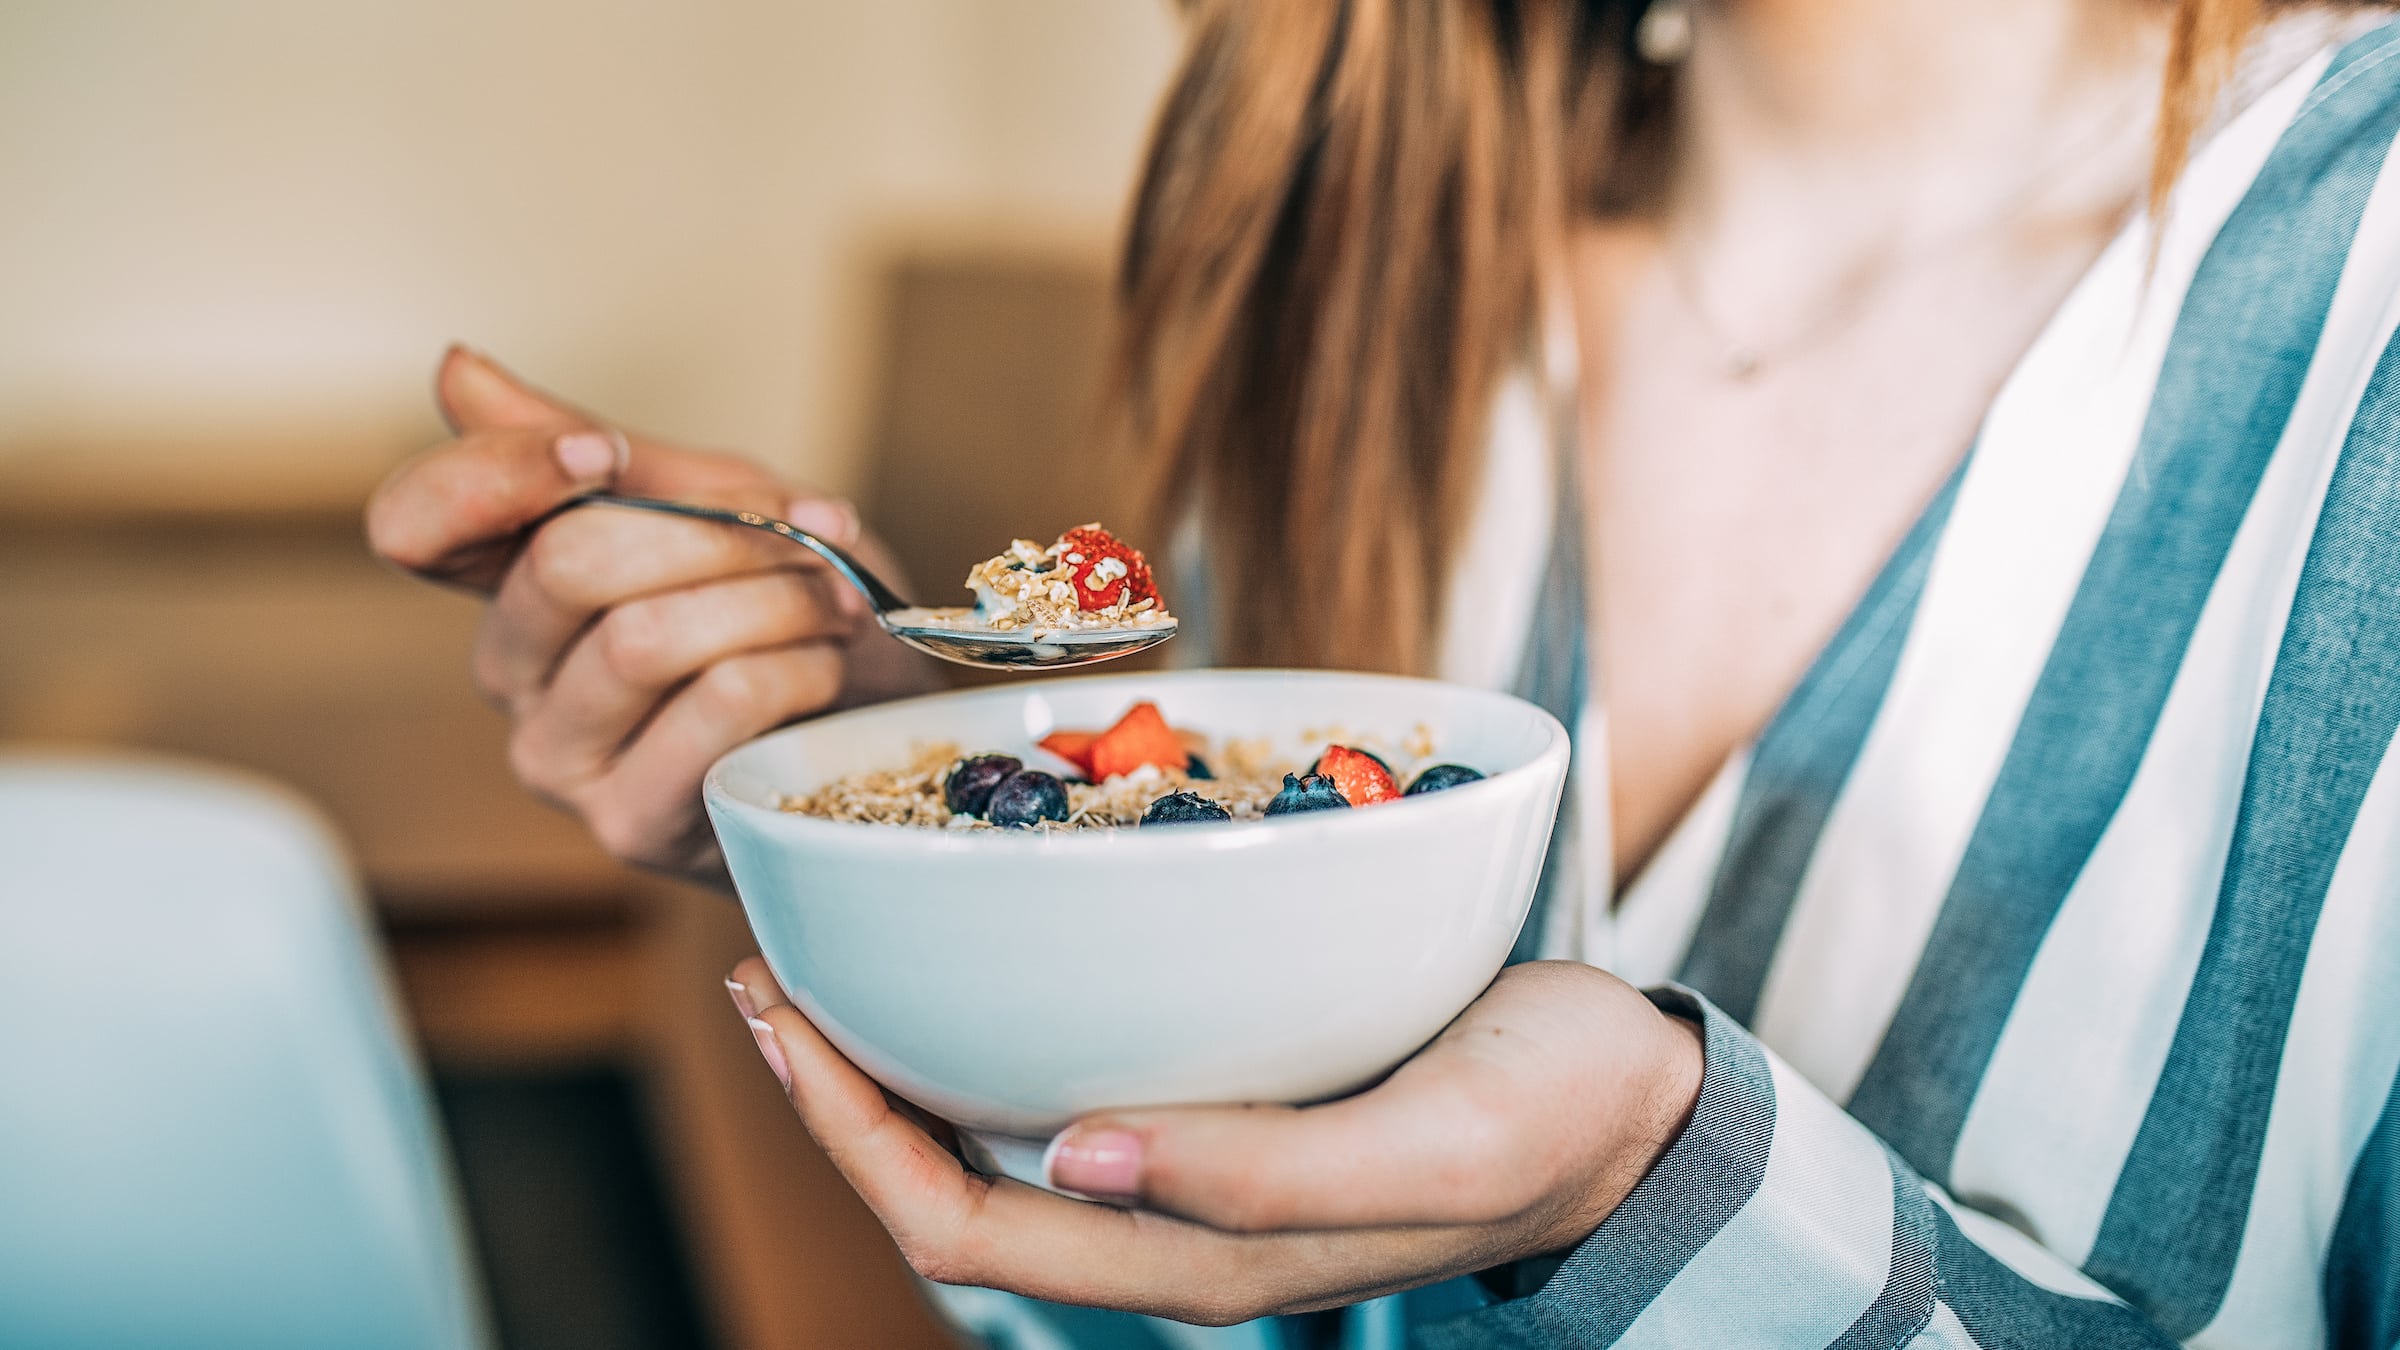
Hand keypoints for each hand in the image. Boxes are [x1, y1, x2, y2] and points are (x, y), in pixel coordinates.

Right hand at [367, 347, 934, 879]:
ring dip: (771, 599)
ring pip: (644, 637)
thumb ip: (598, 445)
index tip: (604, 455)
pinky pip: (713, 705)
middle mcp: (512, 674)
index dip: (497, 473)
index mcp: (511, 582)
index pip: (414, 523)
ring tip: (831, 602)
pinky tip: (825, 667)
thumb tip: (455, 369)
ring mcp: (560, 758)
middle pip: (566, 563)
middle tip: (808, 535)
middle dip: (714, 533)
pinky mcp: (628, 823)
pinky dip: (793, 666)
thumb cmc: (789, 610)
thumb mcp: (711, 502)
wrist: (877, 726)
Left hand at [726, 958, 1703, 1324]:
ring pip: (994, 1140)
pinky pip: (1064, 1081)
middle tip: (768, 969)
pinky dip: (991, 1021)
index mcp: (1199, 1256)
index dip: (851, 1137)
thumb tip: (1074, 1155)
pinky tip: (975, 946)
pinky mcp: (1220, 1102)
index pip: (965, 1228)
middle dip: (840, 1094)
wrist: (1633, 1106)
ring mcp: (1188, 1168)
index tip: (782, 1017)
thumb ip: (1264, 1172)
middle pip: (948, 1189)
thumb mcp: (1434, 1146)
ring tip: (829, 958)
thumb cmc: (1547, 1118)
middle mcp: (1167, 1222)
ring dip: (896, 1063)